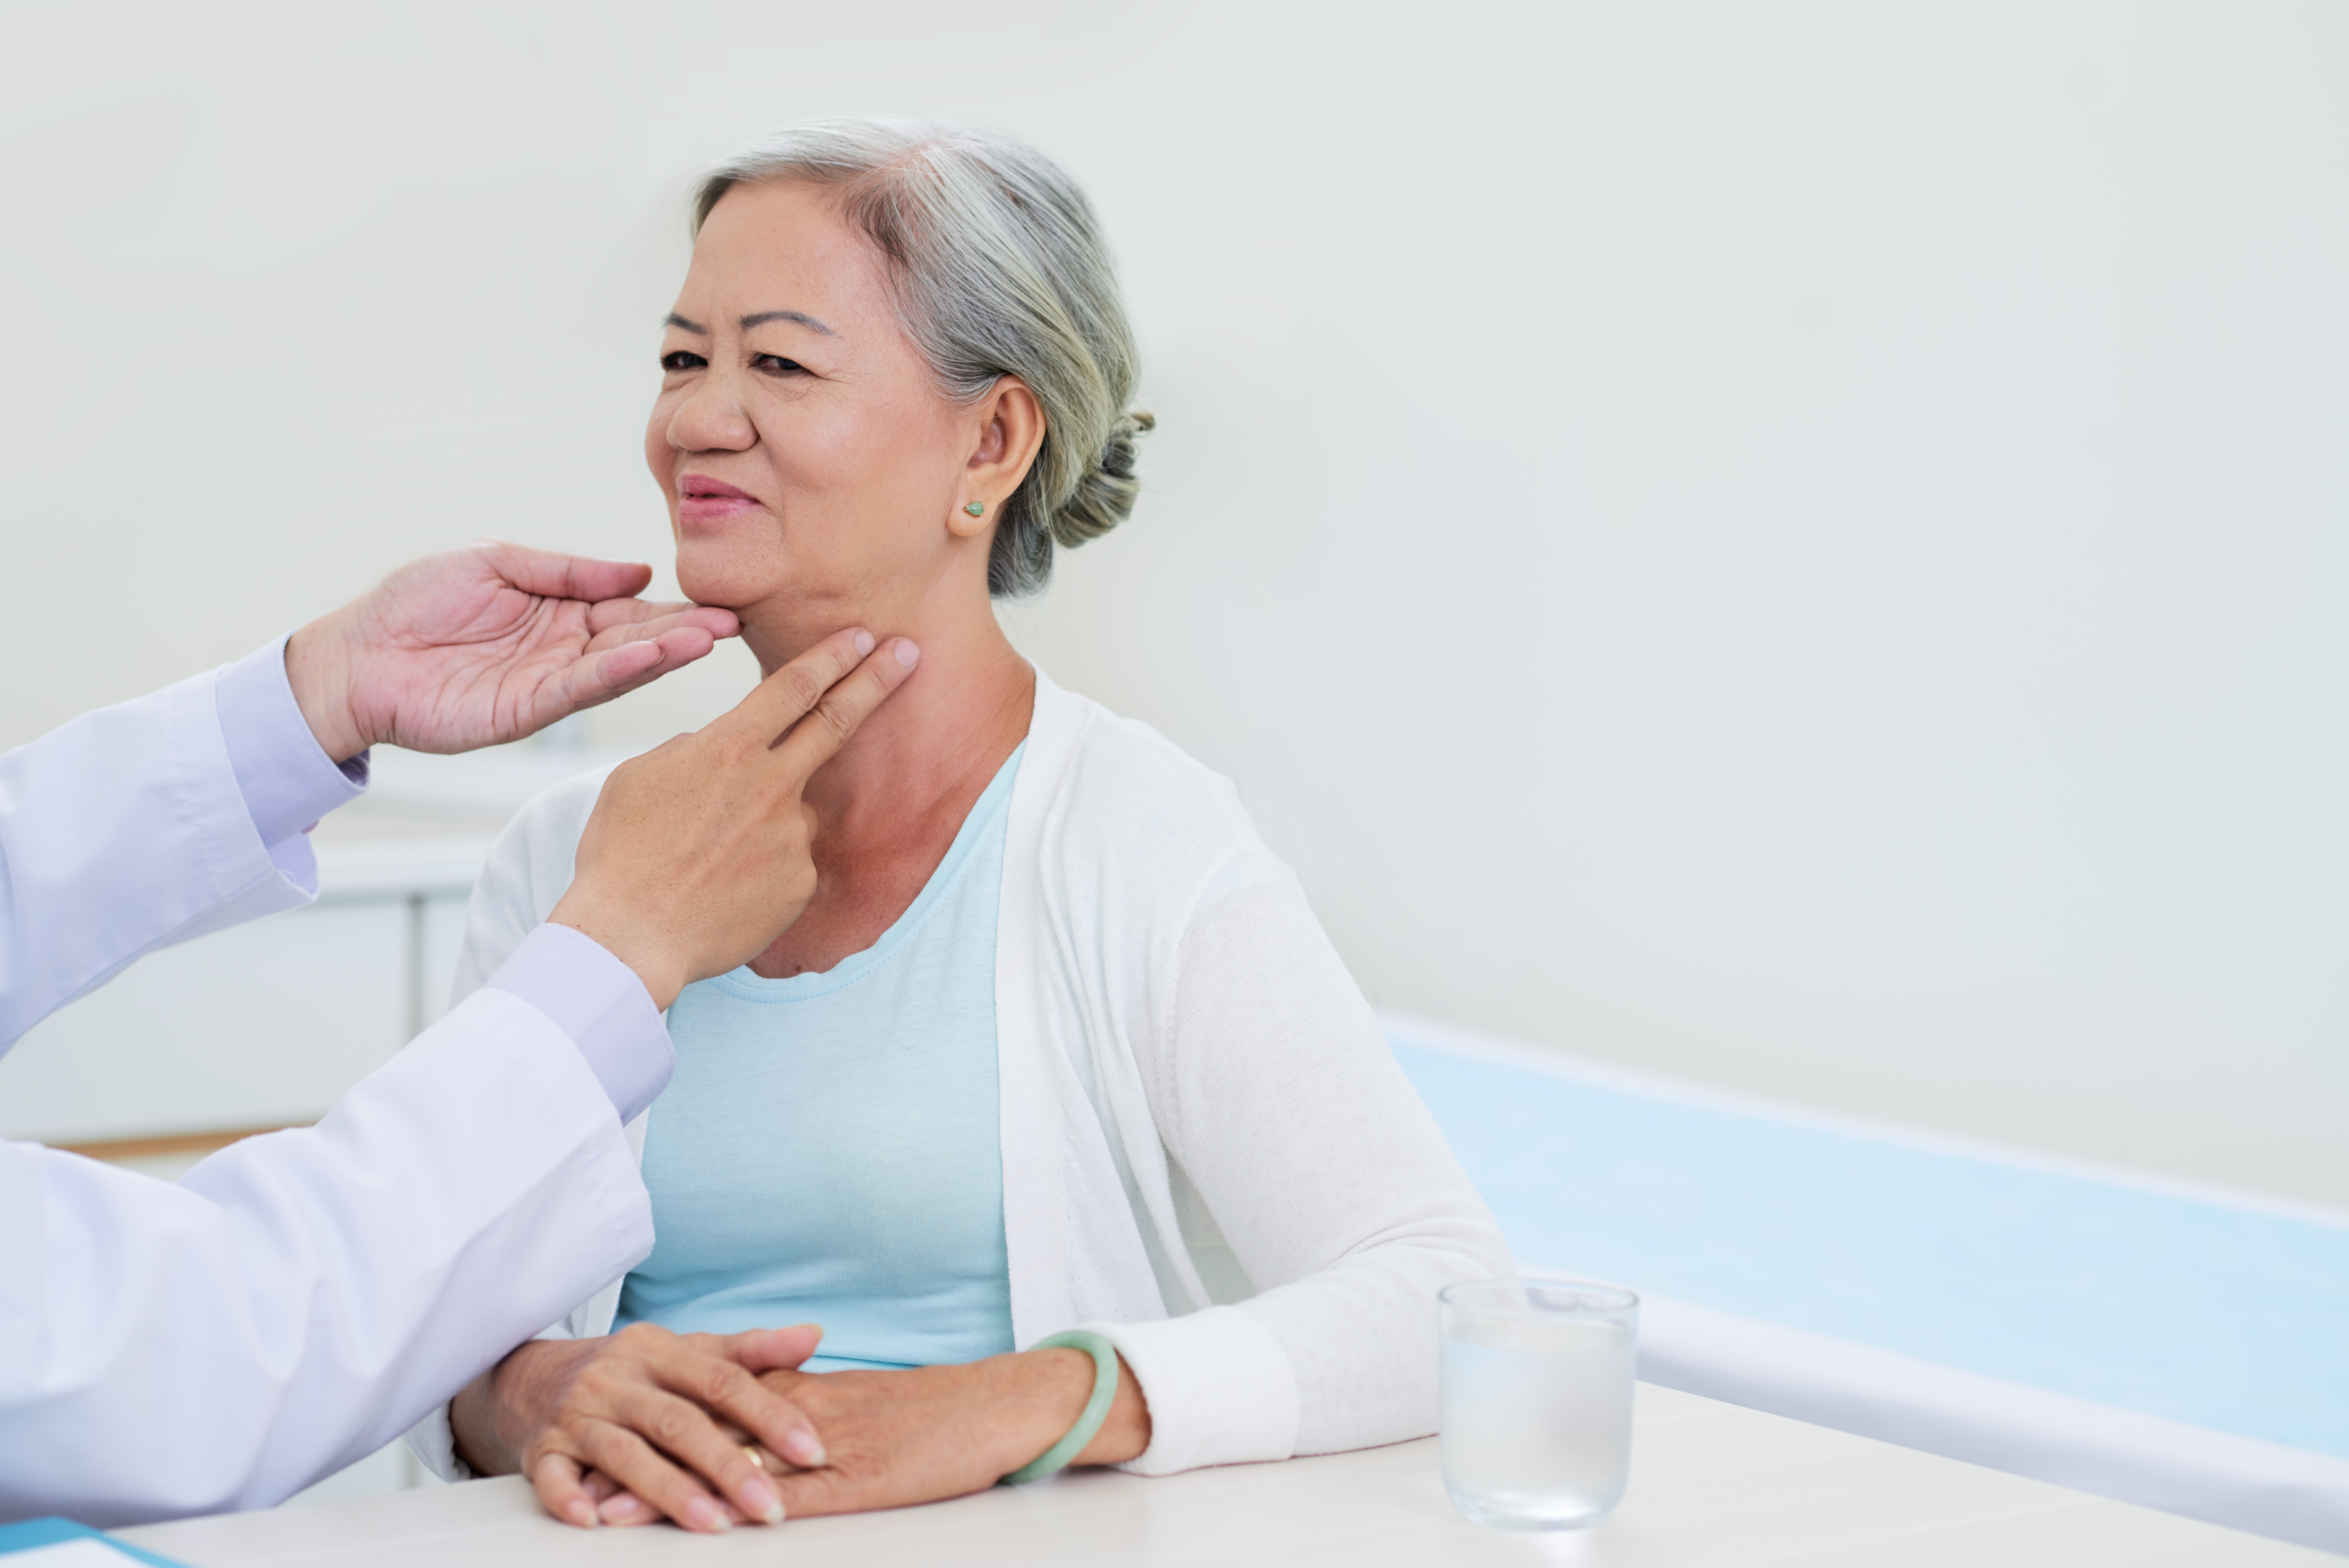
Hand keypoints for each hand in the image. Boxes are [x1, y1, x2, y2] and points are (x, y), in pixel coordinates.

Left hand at [284, 541, 742, 760]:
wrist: (356, 654)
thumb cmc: (414, 602)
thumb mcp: (495, 562)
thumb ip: (566, 570)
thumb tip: (637, 572)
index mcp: (561, 613)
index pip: (629, 610)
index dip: (672, 607)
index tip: (718, 601)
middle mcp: (564, 652)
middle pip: (635, 641)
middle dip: (684, 632)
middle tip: (732, 622)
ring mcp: (548, 685)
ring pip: (617, 669)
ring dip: (663, 654)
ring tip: (706, 638)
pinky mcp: (526, 713)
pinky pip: (579, 692)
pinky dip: (616, 674)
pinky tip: (648, 657)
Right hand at [450, 1324, 827, 1532]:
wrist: (532, 1377)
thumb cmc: (629, 1371)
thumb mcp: (686, 1351)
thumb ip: (750, 1350)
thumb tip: (814, 1336)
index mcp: (659, 1351)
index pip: (724, 1381)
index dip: (770, 1416)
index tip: (813, 1450)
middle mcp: (618, 1379)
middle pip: (679, 1423)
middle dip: (730, 1466)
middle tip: (772, 1505)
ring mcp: (578, 1415)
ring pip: (626, 1454)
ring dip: (670, 1491)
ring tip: (714, 1523)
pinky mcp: (542, 1450)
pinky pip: (553, 1477)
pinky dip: (569, 1498)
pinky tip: (595, 1521)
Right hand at [546, 628, 918, 1008]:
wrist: (630, 938)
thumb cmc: (622, 856)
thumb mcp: (640, 777)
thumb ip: (693, 750)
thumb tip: (717, 746)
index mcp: (728, 748)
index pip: (795, 687)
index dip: (833, 656)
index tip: (862, 637)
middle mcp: (771, 785)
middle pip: (836, 720)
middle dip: (876, 680)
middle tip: (908, 654)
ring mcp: (793, 835)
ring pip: (793, 810)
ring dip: (766, 821)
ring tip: (711, 857)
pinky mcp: (801, 881)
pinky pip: (790, 861)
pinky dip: (763, 867)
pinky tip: (724, 888)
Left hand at [590, 1348, 1152, 1526]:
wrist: (1003, 1405)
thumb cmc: (943, 1415)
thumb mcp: (869, 1406)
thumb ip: (817, 1411)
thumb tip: (773, 1427)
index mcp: (807, 1391)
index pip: (712, 1406)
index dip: (652, 1426)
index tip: (596, 1442)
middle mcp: (804, 1411)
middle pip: (702, 1433)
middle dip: (635, 1459)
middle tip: (573, 1480)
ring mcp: (827, 1445)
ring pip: (729, 1464)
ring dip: (664, 1489)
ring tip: (602, 1513)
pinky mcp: (857, 1480)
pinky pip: (786, 1496)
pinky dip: (736, 1510)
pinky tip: (698, 1529)